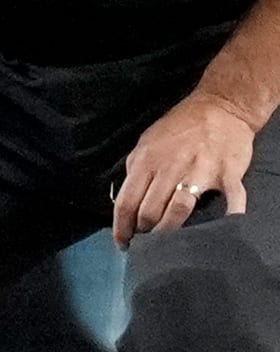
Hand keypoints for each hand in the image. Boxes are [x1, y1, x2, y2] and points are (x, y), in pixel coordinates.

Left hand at [113, 91, 256, 245]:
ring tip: (169, 241)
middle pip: (150, 210)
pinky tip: (224, 229)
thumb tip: (125, 197)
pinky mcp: (227, 173)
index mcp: (146, 161)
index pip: (126, 201)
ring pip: (179, 210)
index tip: (122, 243)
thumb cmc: (179, 127)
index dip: (121, 227)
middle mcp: (169, 167)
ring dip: (171, 230)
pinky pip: (230, 200)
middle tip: (146, 243)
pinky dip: (229, 216)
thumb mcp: (146, 142)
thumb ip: (136, 168)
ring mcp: (200, 171)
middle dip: (145, 232)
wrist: (220, 108)